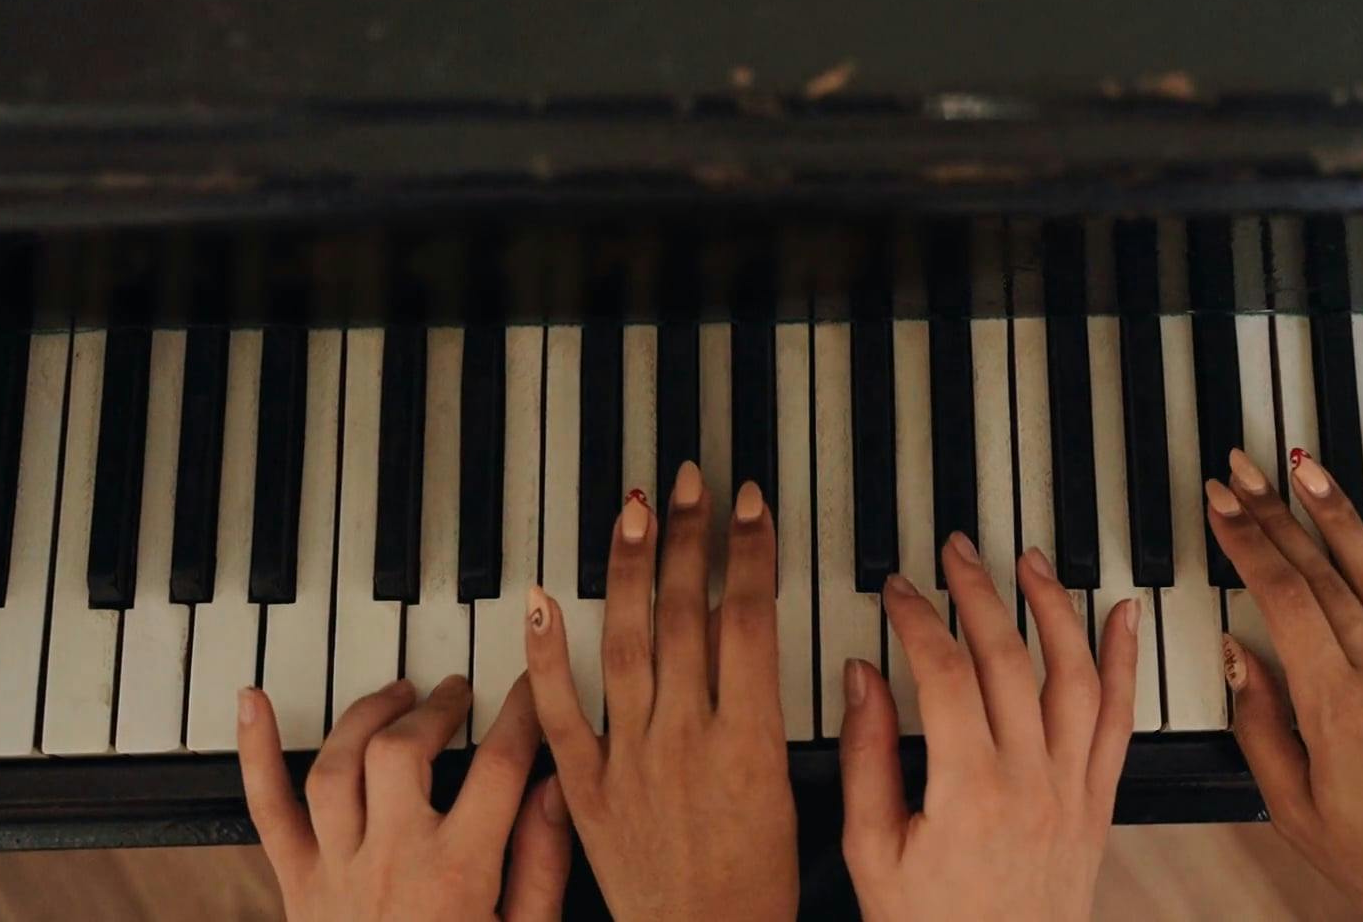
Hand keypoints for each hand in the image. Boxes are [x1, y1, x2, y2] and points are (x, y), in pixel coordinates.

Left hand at [239, 674, 569, 921]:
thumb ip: (541, 863)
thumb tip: (557, 789)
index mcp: (457, 875)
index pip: (499, 767)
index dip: (523, 713)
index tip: (534, 685)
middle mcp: (391, 861)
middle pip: (404, 750)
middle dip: (438, 706)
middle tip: (461, 691)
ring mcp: (336, 870)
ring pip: (337, 765)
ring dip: (367, 716)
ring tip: (398, 696)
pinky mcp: (297, 884)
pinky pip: (267, 810)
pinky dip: (254, 754)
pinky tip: (252, 706)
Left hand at [525, 462, 797, 919]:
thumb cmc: (759, 885)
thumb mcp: (797, 792)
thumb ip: (803, 720)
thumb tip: (819, 657)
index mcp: (749, 740)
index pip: (747, 619)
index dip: (749, 551)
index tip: (748, 503)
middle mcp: (686, 738)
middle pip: (685, 615)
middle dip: (688, 537)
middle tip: (687, 480)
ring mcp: (630, 758)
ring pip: (625, 643)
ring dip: (627, 568)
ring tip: (632, 508)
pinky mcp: (584, 787)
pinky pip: (560, 711)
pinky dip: (548, 653)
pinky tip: (543, 599)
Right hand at [840, 531, 1139, 921]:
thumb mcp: (870, 852)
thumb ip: (868, 757)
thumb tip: (863, 676)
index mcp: (967, 792)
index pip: (943, 673)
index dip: (918, 618)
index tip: (897, 589)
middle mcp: (1030, 782)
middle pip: (1010, 660)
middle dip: (979, 593)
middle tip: (956, 551)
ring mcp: (1072, 790)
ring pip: (1075, 677)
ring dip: (1055, 609)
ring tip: (1032, 562)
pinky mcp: (1098, 803)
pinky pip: (1120, 720)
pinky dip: (1124, 662)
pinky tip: (1122, 615)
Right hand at [1208, 448, 1362, 921]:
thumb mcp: (1293, 810)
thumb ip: (1260, 727)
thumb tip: (1238, 656)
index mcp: (1335, 705)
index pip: (1282, 596)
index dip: (1246, 540)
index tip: (1220, 503)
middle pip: (1322, 573)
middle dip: (1275, 513)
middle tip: (1243, 470)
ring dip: (1342, 515)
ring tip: (1309, 468)